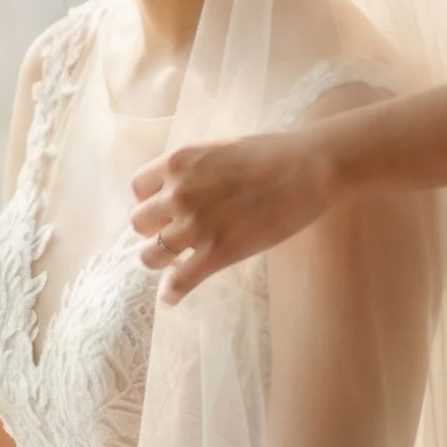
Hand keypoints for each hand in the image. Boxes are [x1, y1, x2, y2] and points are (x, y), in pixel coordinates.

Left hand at [130, 123, 336, 299]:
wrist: (308, 169)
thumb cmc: (273, 153)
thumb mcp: (219, 148)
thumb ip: (195, 168)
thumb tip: (186, 186)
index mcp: (178, 163)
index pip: (138, 188)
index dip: (150, 201)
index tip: (163, 209)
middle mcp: (178, 193)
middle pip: (140, 223)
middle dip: (153, 230)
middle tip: (172, 236)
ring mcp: (196, 225)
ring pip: (151, 256)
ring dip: (159, 262)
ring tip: (171, 267)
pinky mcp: (217, 252)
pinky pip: (179, 282)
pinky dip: (172, 293)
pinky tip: (172, 298)